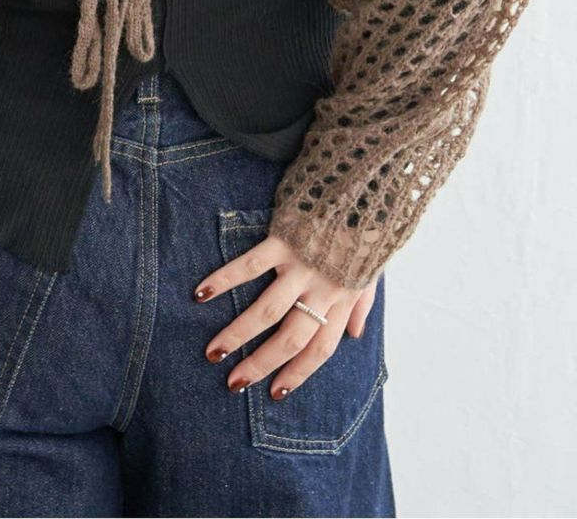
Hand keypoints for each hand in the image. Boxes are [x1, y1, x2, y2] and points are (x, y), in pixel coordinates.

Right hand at [193, 233, 379, 399]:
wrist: (366, 184)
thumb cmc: (369, 226)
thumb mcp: (373, 269)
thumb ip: (363, 303)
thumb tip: (355, 336)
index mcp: (344, 299)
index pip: (320, 349)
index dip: (298, 373)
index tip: (275, 393)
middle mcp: (323, 289)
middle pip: (290, 339)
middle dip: (261, 365)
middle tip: (233, 383)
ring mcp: (302, 265)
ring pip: (267, 311)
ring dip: (237, 335)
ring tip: (213, 352)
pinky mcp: (284, 239)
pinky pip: (251, 265)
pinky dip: (225, 280)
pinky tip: (202, 293)